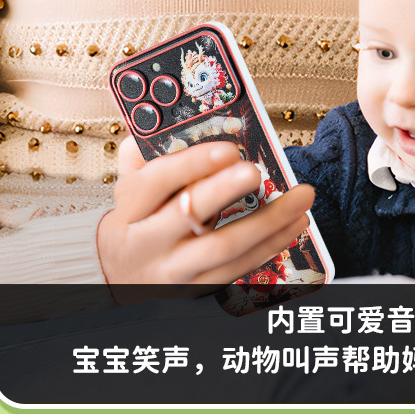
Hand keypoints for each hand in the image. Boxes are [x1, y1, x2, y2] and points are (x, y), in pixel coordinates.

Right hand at [97, 137, 313, 288]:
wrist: (115, 279)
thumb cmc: (130, 226)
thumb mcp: (127, 191)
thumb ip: (142, 157)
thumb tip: (160, 123)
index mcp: (129, 209)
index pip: (157, 182)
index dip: (193, 163)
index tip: (228, 149)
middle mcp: (149, 242)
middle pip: (190, 214)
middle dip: (226, 191)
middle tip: (256, 171)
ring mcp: (174, 271)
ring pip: (224, 247)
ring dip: (268, 223)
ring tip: (299, 200)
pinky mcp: (196, 290)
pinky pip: (238, 269)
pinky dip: (269, 247)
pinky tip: (291, 226)